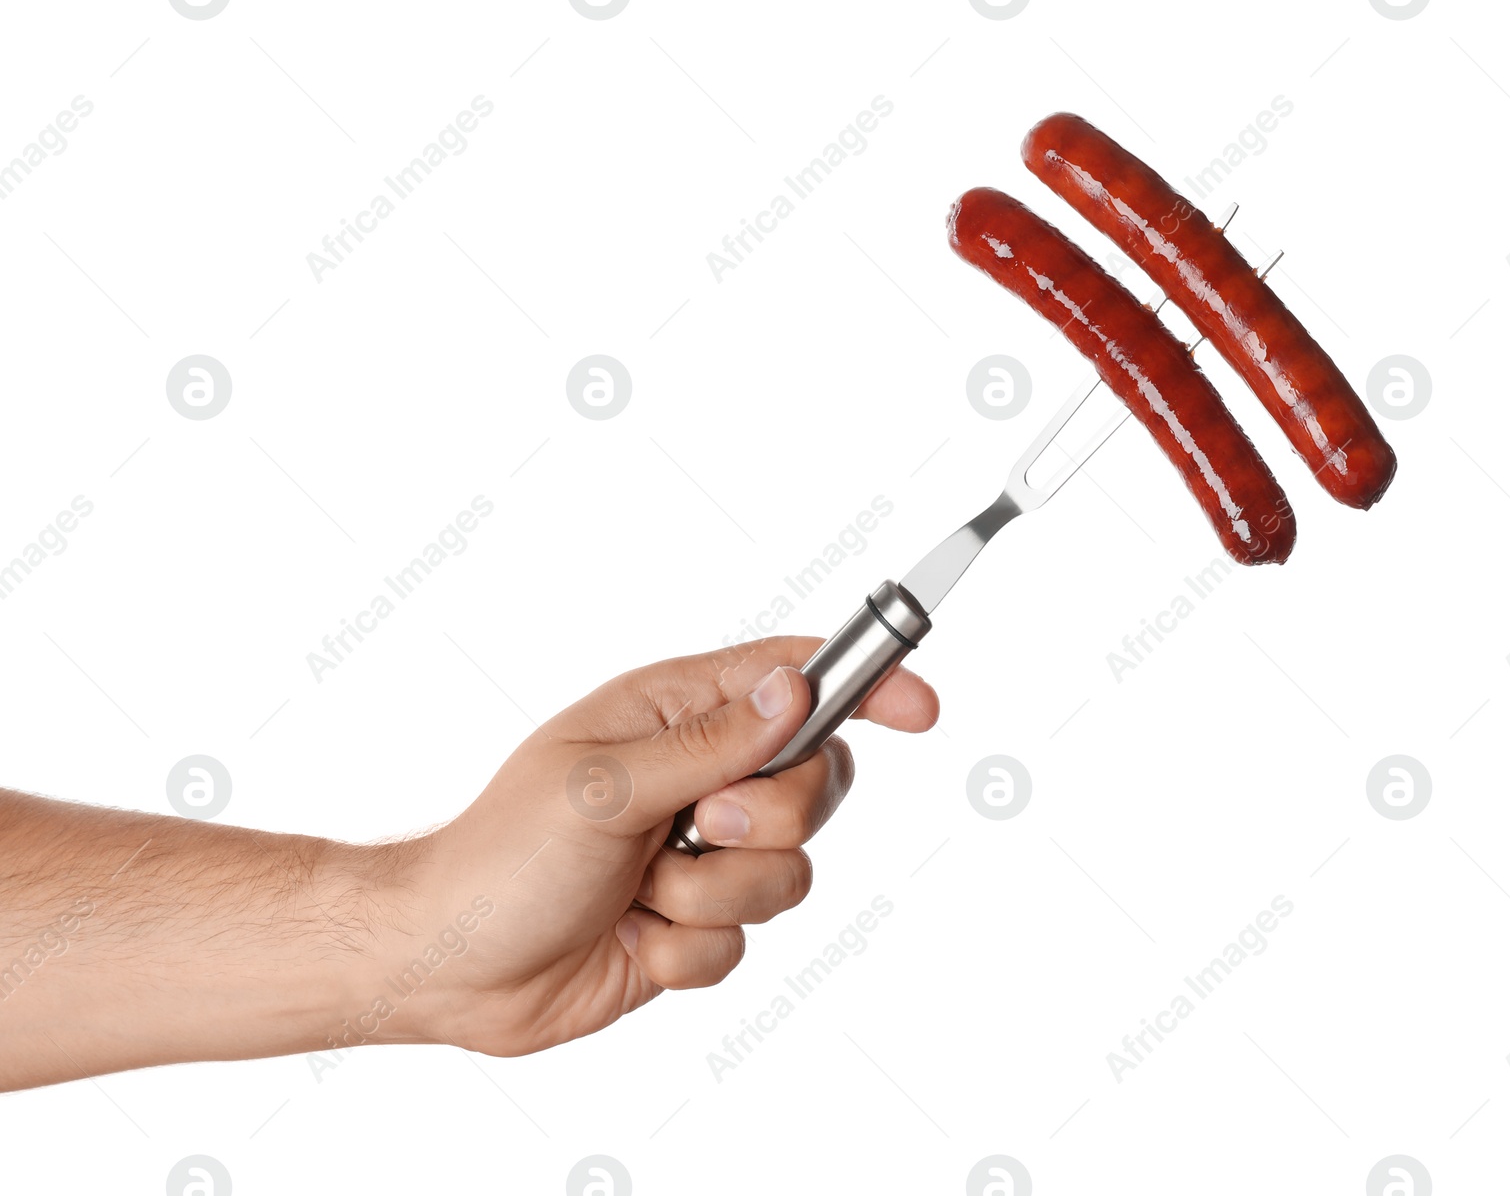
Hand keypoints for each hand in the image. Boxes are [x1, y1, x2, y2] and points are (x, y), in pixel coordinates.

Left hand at [370, 637, 937, 1057]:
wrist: (453, 963)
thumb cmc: (502, 854)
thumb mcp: (601, 785)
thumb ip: (708, 744)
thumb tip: (791, 691)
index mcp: (674, 715)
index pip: (793, 680)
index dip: (866, 686)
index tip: (921, 708)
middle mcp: (701, 778)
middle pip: (816, 785)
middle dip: (770, 820)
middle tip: (703, 827)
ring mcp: (703, 854)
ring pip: (790, 873)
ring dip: (712, 896)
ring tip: (642, 893)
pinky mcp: (697, 924)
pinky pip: (744, 942)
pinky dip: (686, 951)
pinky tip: (630, 938)